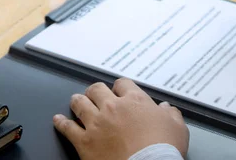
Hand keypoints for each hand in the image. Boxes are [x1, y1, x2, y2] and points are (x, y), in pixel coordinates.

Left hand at [53, 79, 188, 159]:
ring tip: (76, 101)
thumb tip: (167, 109)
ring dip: (77, 101)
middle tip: (95, 94)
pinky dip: (61, 123)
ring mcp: (96, 123)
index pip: (122, 83)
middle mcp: (113, 108)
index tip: (119, 91)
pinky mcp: (85, 141)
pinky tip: (58, 120)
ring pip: (80, 104)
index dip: (120, 87)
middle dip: (95, 91)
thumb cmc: (163, 150)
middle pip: (97, 90)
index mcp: (134, 101)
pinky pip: (67, 127)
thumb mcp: (177, 128)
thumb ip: (170, 114)